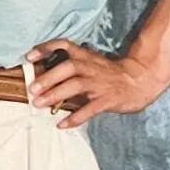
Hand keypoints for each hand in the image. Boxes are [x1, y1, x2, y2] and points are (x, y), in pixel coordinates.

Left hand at [26, 39, 169, 129]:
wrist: (139, 80)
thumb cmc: (109, 74)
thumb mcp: (90, 63)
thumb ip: (70, 68)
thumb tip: (43, 77)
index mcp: (85, 57)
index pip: (64, 46)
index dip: (46, 49)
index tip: (29, 57)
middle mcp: (90, 67)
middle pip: (67, 67)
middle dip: (48, 78)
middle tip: (32, 89)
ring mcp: (99, 83)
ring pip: (75, 86)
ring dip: (55, 95)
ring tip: (39, 104)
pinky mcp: (107, 99)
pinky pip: (89, 109)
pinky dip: (75, 118)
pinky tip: (62, 124)